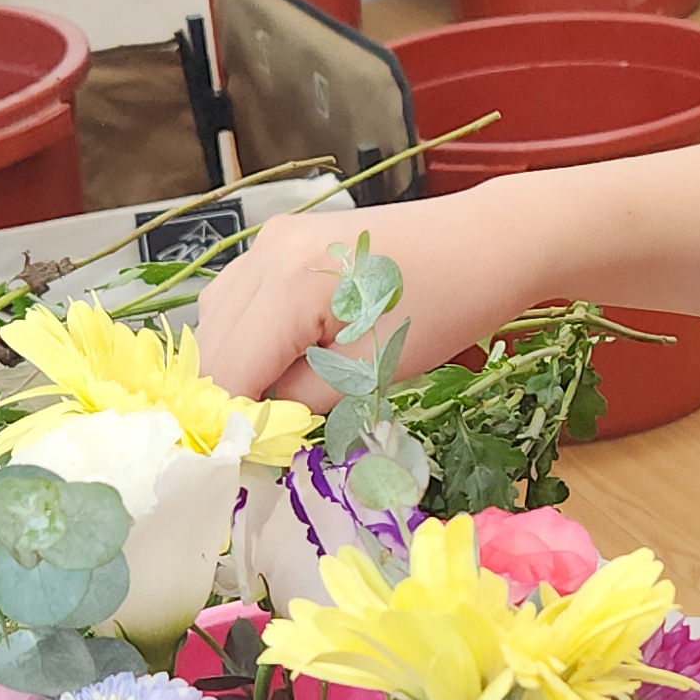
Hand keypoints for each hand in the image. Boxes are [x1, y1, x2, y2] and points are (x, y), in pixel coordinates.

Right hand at [190, 187, 562, 408]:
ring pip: (217, 322)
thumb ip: (299, 404)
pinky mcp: (281, 240)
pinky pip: (240, 298)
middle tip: (275, 433)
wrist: (487, 243)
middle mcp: (265, 251)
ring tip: (290, 392)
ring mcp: (269, 239)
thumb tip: (250, 430)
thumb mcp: (369, 374)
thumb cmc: (444, 310)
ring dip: (239, 365)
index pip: (227, 371)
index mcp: (287, 283)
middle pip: (212, 346)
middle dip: (234, 395)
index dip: (232, 423)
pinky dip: (251, 335)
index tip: (250, 461)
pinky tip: (292, 353)